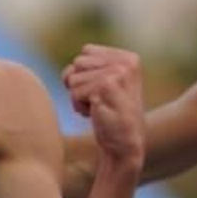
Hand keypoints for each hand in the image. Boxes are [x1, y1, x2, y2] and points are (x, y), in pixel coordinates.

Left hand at [63, 44, 145, 176]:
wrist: (124, 146)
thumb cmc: (111, 116)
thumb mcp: (106, 84)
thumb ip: (90, 67)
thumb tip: (67, 73)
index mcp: (129, 58)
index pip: (87, 51)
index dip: (87, 74)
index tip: (104, 91)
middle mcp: (125, 62)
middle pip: (78, 62)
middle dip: (81, 84)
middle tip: (101, 101)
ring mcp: (116, 73)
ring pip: (73, 77)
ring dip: (80, 97)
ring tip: (99, 107)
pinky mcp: (104, 86)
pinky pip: (73, 92)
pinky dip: (79, 107)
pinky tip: (97, 114)